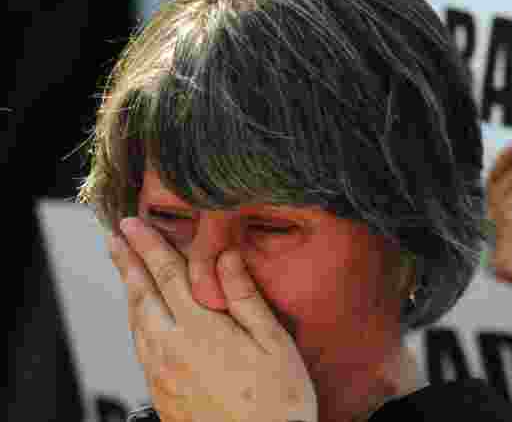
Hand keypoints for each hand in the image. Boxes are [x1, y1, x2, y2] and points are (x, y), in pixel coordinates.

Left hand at [107, 217, 316, 421]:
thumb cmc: (277, 404)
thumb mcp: (275, 343)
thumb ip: (245, 297)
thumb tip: (227, 258)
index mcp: (201, 330)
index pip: (167, 275)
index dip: (149, 245)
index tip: (134, 224)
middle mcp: (172, 350)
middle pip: (142, 295)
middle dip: (128, 262)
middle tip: (116, 237)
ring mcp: (162, 374)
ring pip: (137, 322)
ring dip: (129, 290)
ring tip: (125, 269)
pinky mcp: (161, 394)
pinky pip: (140, 347)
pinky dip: (136, 321)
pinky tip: (141, 318)